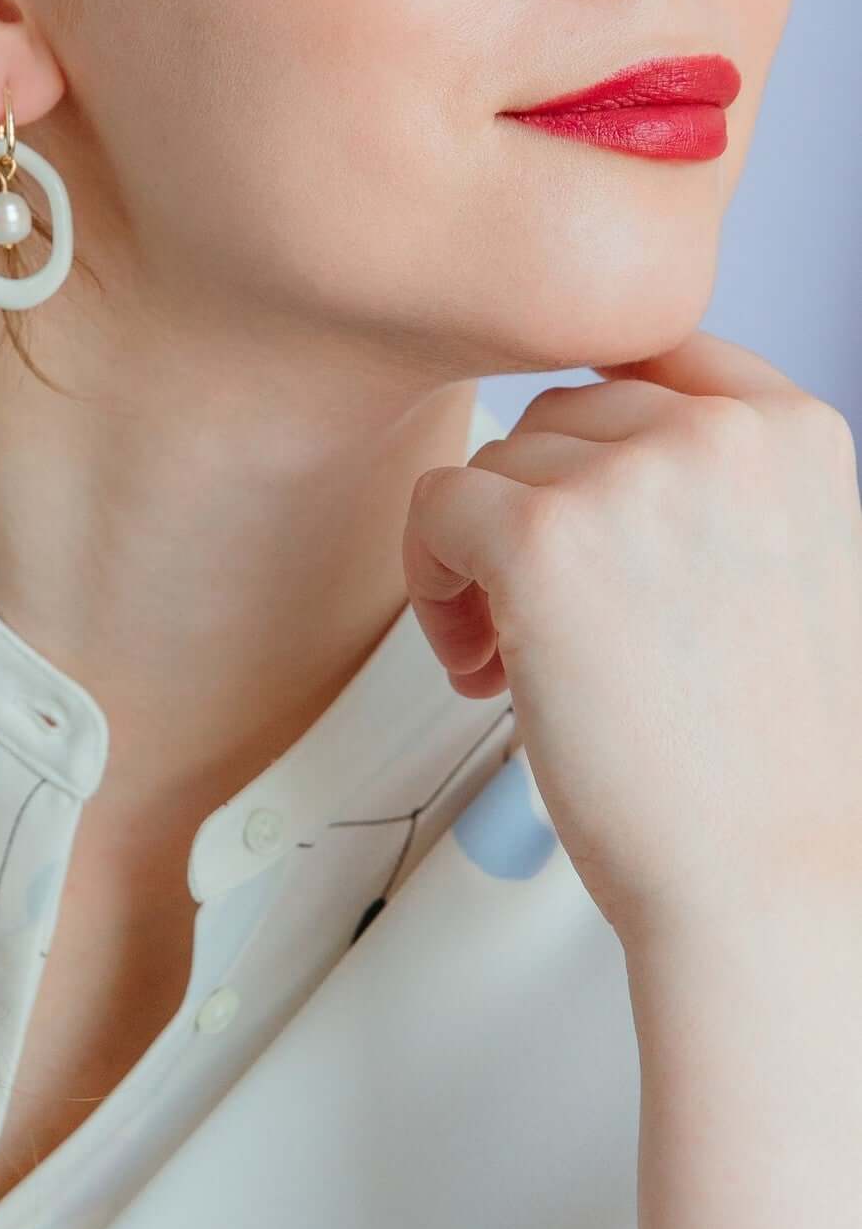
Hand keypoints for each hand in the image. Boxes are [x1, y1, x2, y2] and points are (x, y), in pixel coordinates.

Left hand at [400, 330, 861, 945]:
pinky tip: (483, 664)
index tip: (575, 502)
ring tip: (520, 660)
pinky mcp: (538, 538)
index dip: (594, 436)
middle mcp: (717, 434)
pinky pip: (436, 509)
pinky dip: (432, 586)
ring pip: (492, 465)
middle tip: (545, 622)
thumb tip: (608, 432)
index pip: (655, 350)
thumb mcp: (796, 569)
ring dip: (483, 559)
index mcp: (795, 432)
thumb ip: (723, 486)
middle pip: (561, 415)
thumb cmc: (773, 763)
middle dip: (536, 512)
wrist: (766, 877)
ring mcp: (628, 478)